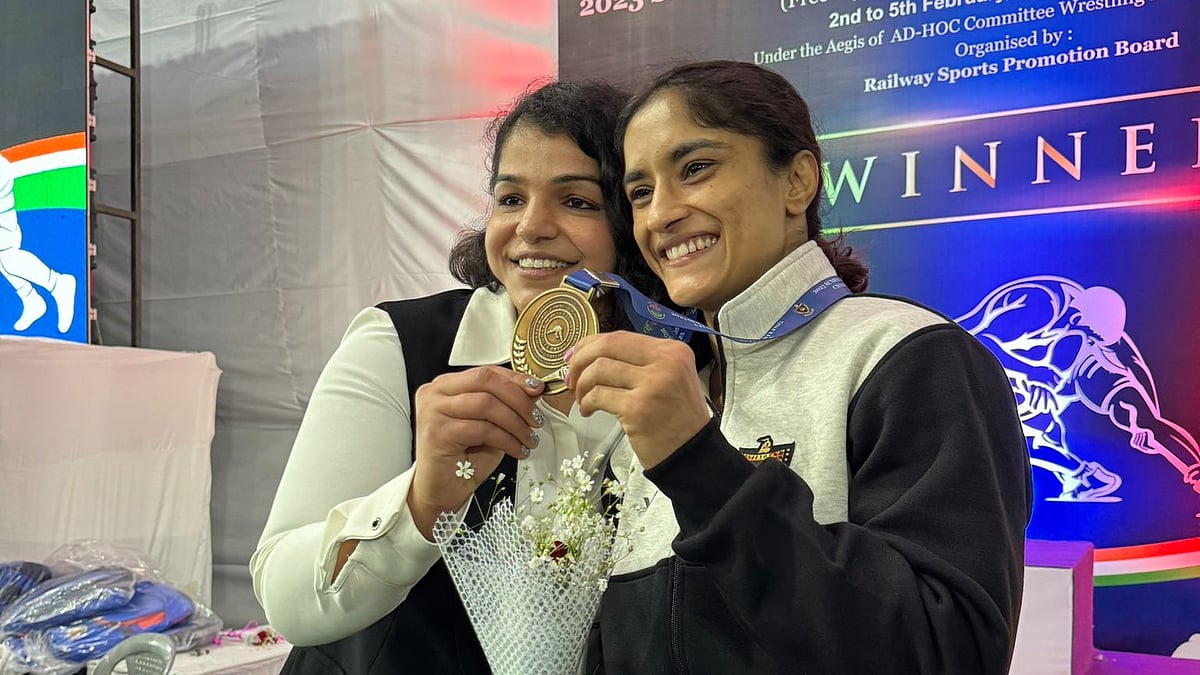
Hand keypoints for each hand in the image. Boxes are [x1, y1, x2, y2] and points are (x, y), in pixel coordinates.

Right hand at [408, 366, 543, 537]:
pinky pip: (483, 429)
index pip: (485, 372)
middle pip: (485, 381)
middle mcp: (434, 393)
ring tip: (529, 439)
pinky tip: (517, 451)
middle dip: (518, 399)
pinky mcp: (437, 432)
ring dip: (516, 423)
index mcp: (446, 385)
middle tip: (536, 419)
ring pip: (486, 404)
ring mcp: (432, 411)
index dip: (515, 379)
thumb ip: (503, 405)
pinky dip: (507, 440)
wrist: (440, 492)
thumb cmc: (464, 458)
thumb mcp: (489, 425)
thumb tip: (533, 392)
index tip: (538, 390)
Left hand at [565, 331, 708, 468]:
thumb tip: (587, 353)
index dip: (590, 344)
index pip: (620, 337)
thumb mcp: (667, 378)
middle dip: (579, 360)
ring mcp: (652, 385)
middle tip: (570, 377)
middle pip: (606, 346)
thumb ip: (637, 362)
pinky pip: (598, 396)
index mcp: (672, 350)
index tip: (573, 356)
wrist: (693, 454)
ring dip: (581, 385)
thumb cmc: (676, 418)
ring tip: (582, 399)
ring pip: (598, 370)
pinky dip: (586, 403)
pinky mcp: (638, 409)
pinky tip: (588, 411)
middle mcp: (665, 362)